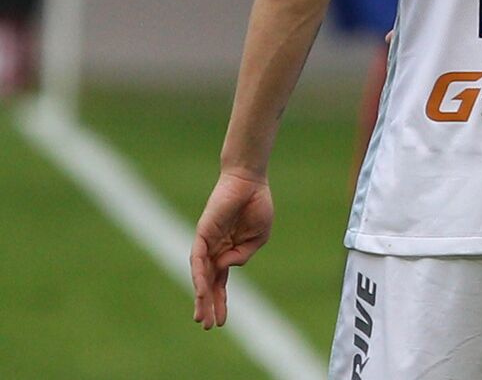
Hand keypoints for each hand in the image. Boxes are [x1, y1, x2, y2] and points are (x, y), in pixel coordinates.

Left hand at [190, 170, 273, 329]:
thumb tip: (225, 268)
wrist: (250, 180)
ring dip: (201, 296)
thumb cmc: (257, 205)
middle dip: (209, 305)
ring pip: (201, 275)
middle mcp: (215, 250)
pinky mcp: (203, 233)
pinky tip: (202, 290)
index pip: (221, 282)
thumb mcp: (258, 237)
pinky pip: (198, 258)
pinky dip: (199, 275)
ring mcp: (207, 242)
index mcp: (229, 251)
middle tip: (207, 326)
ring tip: (202, 316)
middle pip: (209, 283)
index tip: (222, 322)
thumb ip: (243, 255)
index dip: (221, 302)